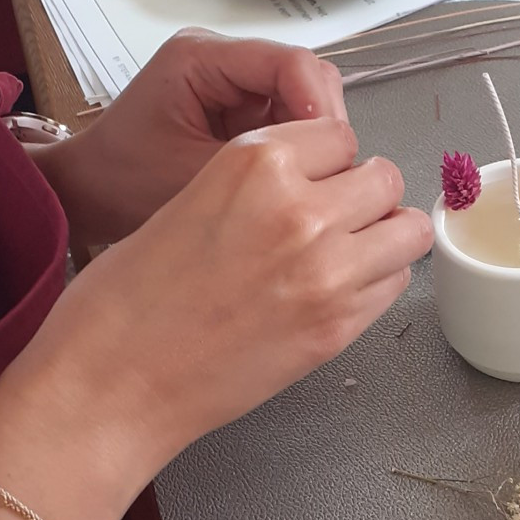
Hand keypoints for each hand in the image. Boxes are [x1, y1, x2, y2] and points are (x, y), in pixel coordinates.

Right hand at [14, 117, 433, 477]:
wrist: (110, 385)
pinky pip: (395, 281)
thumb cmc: (128, 296)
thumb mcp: (191, 196)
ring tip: (351, 250)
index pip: (340, 134)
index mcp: (255, 161)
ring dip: (386, 234)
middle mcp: (301, 207)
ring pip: (410, 229)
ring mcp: (327, 269)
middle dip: (366, 192)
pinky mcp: (338, 325)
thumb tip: (321, 180)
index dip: (329, 158)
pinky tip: (339, 290)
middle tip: (338, 214)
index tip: (316, 177)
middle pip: (385, 176)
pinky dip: (378, 280)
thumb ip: (262, 180)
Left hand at [35, 28, 346, 243]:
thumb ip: (261, 168)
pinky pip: (292, 116)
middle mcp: (223, 58)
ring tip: (311, 179)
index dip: (320, 105)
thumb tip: (330, 171)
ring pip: (306, 95)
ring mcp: (236, 79)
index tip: (332, 153)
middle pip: (305, 74)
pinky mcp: (243, 104)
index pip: (289, 62)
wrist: (88, 194)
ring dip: (315, 137)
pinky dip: (302, 147)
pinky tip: (297, 177)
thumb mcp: (194, 179)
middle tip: (328, 173)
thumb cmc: (122, 183)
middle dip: (323, 124)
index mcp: (201, 57)